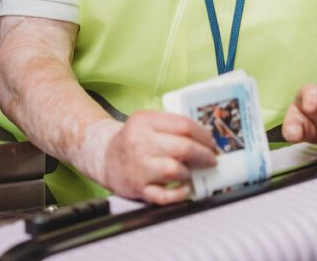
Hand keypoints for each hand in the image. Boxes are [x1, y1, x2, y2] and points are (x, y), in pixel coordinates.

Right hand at [96, 111, 218, 204]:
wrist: (105, 157)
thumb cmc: (133, 139)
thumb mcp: (148, 121)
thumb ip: (172, 125)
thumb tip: (205, 139)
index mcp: (145, 121)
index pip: (183, 125)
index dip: (203, 135)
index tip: (211, 143)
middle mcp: (140, 143)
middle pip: (183, 147)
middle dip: (204, 155)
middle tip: (210, 159)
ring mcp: (139, 167)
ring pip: (175, 170)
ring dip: (190, 172)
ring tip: (191, 171)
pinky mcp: (138, 188)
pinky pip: (164, 195)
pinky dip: (179, 193)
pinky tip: (184, 188)